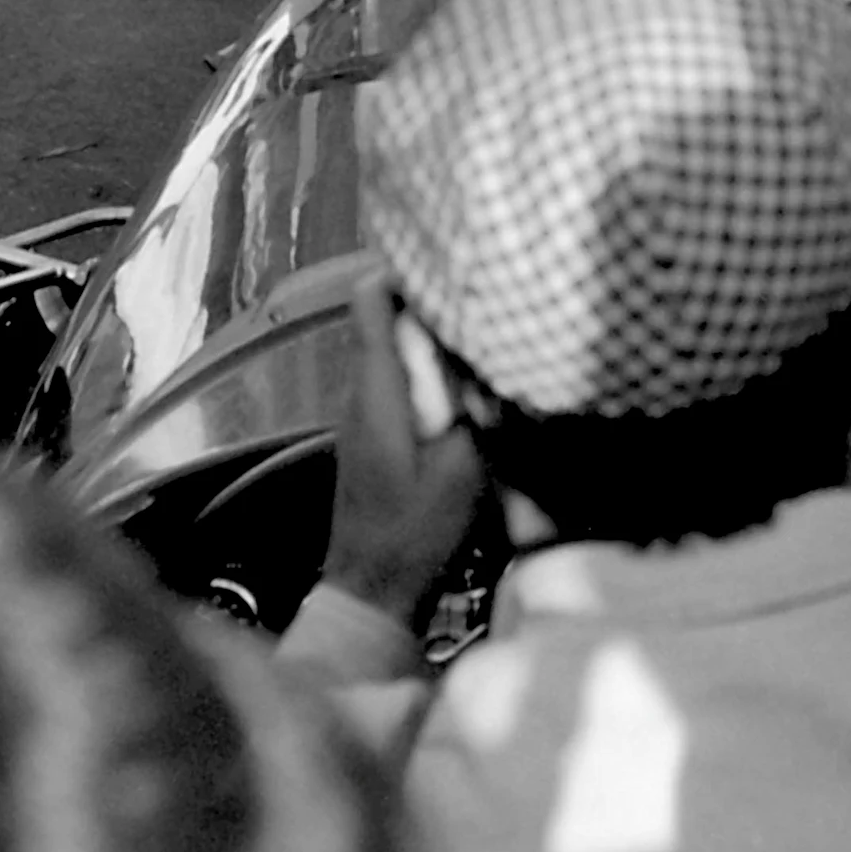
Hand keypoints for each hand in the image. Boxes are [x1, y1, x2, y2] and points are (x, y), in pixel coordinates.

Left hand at [316, 273, 487, 630]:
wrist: (371, 591)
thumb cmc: (416, 528)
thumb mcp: (465, 465)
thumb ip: (476, 403)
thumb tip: (490, 355)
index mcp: (378, 384)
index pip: (370, 295)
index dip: (404, 266)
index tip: (450, 260)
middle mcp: (360, 389)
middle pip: (385, 316)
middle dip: (429, 302)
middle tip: (482, 296)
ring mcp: (360, 414)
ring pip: (391, 349)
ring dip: (428, 339)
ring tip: (479, 334)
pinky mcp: (368, 436)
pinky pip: (394, 381)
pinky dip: (424, 371)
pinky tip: (460, 387)